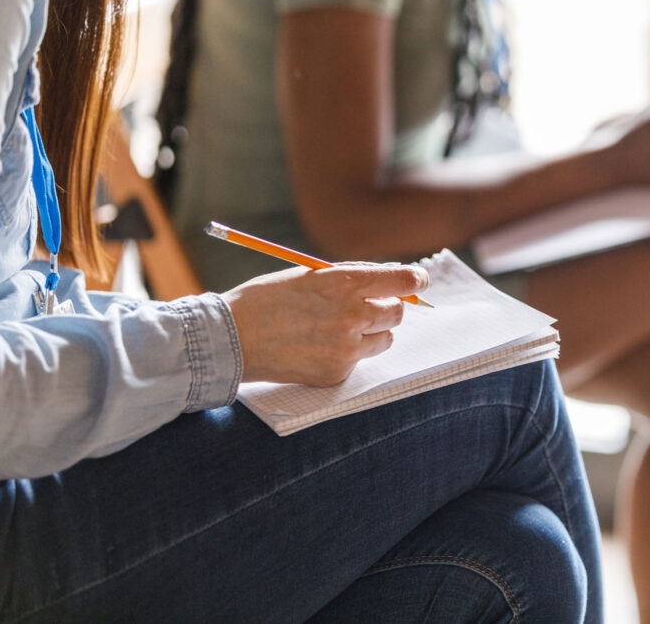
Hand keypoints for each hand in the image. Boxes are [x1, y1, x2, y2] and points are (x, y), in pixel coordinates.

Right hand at [221, 264, 428, 385]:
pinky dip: (347, 353)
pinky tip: (317, 347)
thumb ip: (351, 277)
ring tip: (337, 328)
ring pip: (383, 339)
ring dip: (371, 332)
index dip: (414, 281)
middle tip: (369, 306)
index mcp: (345, 283)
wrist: (232, 338)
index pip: (402, 280)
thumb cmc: (267, 300)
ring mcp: (347, 348)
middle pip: (398, 312)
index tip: (417, 282)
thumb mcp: (310, 275)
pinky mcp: (338, 372)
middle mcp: (352, 315)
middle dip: (388, 307)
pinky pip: (359, 361)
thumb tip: (389, 276)